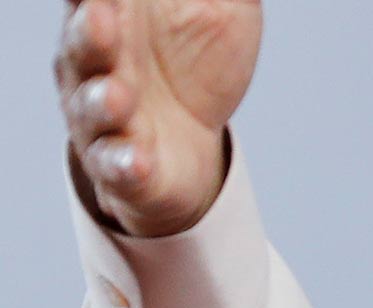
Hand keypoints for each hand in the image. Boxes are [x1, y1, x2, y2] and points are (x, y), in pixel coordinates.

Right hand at [55, 0, 262, 236]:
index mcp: (114, 12)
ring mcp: (104, 115)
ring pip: (95, 106)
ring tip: (120, 96)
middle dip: (92, 29)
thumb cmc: (196, 60)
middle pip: (86, 41)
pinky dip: (127, 163)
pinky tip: (138, 159)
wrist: (192, 144)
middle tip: (104, 15)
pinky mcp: (122, 164)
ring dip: (106, 101)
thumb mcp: (224, 8)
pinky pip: (118, 165)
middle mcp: (97, 62)